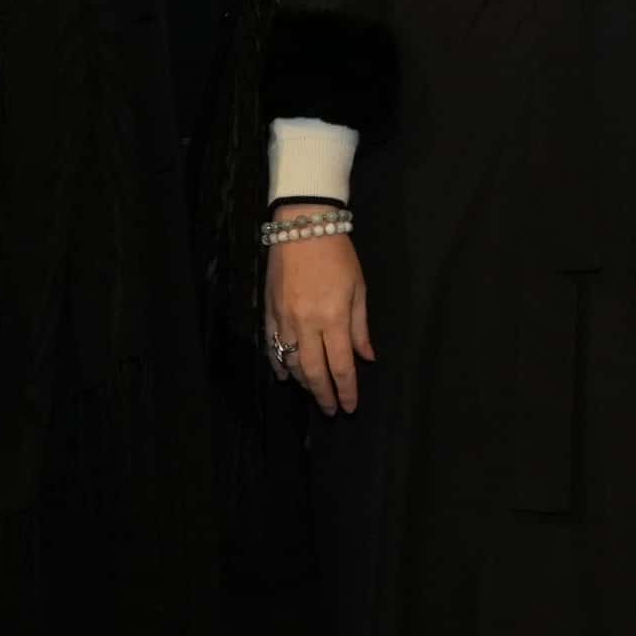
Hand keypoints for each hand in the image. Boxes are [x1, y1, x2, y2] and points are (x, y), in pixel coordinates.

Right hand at [268, 216, 370, 415]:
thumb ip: (360, 327)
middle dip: (323, 395)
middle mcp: (306, 324)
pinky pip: (272, 345)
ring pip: (291, 362)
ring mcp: (284, 318)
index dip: (346, 390)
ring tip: (313, 392)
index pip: (341, 365)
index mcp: (333, 318)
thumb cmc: (338, 254)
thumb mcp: (358, 289)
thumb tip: (367, 357)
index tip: (350, 406)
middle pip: (314, 371)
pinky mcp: (268, 310)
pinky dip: (278, 363)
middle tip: (330, 410)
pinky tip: (285, 376)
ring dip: (302, 382)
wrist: (302, 225)